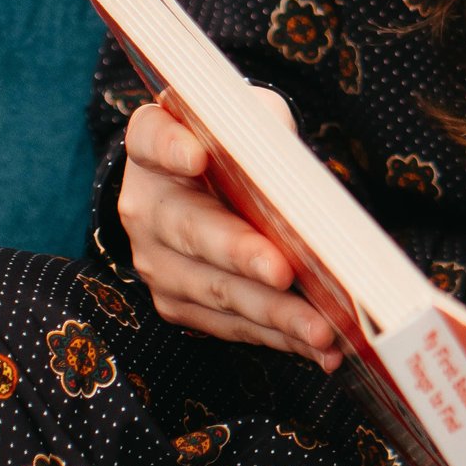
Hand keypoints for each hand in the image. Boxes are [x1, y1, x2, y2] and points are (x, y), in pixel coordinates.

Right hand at [117, 91, 340, 365]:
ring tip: (321, 328)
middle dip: (241, 255)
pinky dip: (279, 337)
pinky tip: (320, 346)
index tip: (197, 155)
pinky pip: (230, 325)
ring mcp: (156, 261)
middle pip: (190, 230)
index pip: (151, 137)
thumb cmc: (238, 145)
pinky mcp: (178, 303)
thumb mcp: (251, 119)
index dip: (171, 147)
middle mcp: (144, 206)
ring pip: (215, 289)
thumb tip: (298, 178)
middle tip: (284, 272)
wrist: (215, 186)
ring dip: (272, 313)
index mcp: (152, 143)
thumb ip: (265, 132)